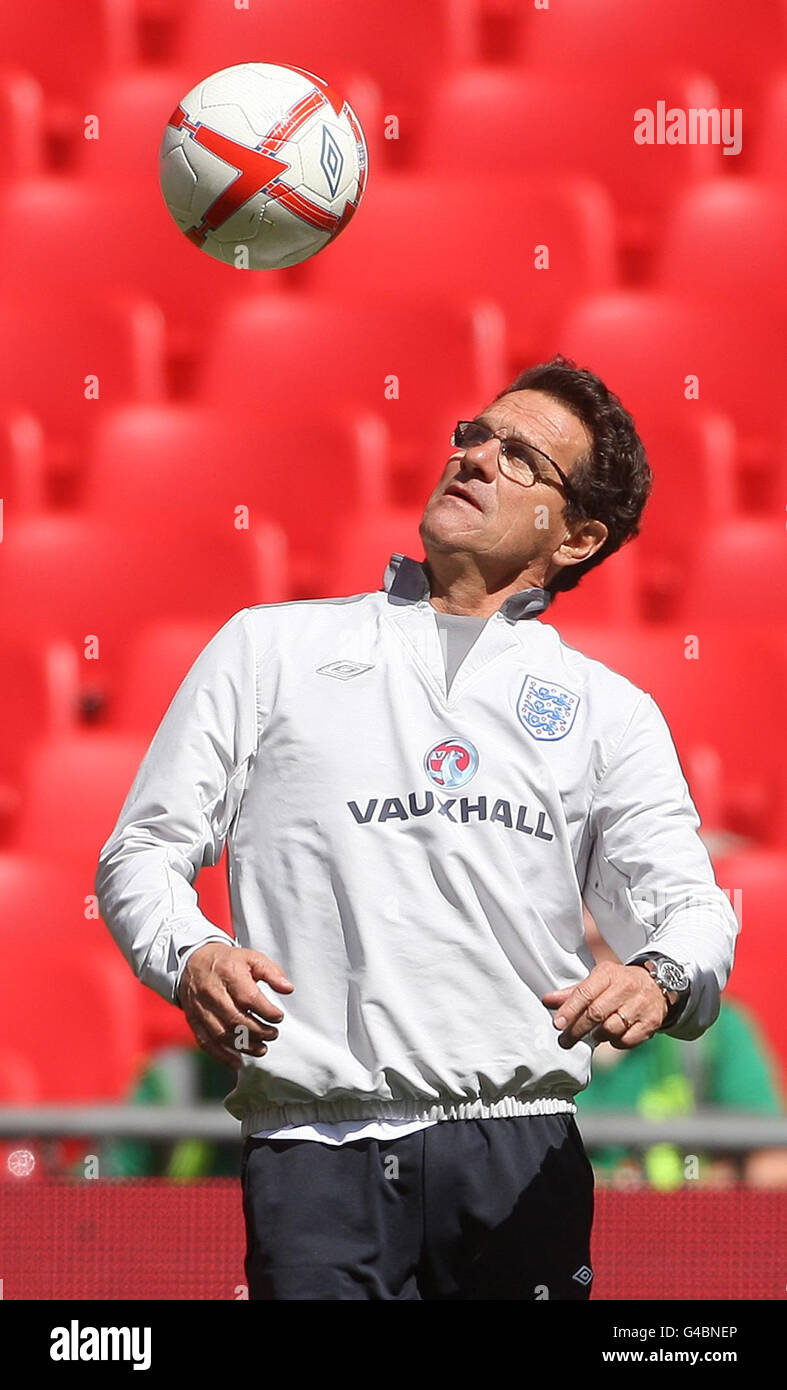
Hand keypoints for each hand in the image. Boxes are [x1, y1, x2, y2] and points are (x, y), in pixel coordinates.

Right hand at [177, 942, 293, 1069]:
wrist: (194, 962)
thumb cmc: (228, 962)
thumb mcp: (252, 958)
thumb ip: (272, 972)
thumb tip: (288, 988)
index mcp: (228, 973)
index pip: (249, 997)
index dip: (266, 1011)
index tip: (279, 1017)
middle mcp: (212, 992)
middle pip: (235, 1018)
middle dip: (258, 1031)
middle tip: (273, 1034)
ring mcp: (200, 1007)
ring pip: (221, 1034)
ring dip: (244, 1046)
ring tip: (262, 1048)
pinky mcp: (193, 1020)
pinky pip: (206, 1042)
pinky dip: (221, 1056)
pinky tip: (238, 1062)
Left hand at [542, 962, 668, 1050]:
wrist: (658, 984)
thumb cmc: (620, 984)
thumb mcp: (598, 981)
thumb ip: (573, 993)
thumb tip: (547, 1000)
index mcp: (608, 974)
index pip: (585, 993)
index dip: (569, 1010)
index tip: (557, 1024)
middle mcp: (626, 987)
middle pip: (596, 1014)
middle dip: (577, 1030)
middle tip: (565, 1040)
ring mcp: (640, 1005)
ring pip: (611, 1029)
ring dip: (597, 1036)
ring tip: (592, 1035)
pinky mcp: (651, 1022)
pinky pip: (627, 1040)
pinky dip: (615, 1042)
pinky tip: (612, 1037)